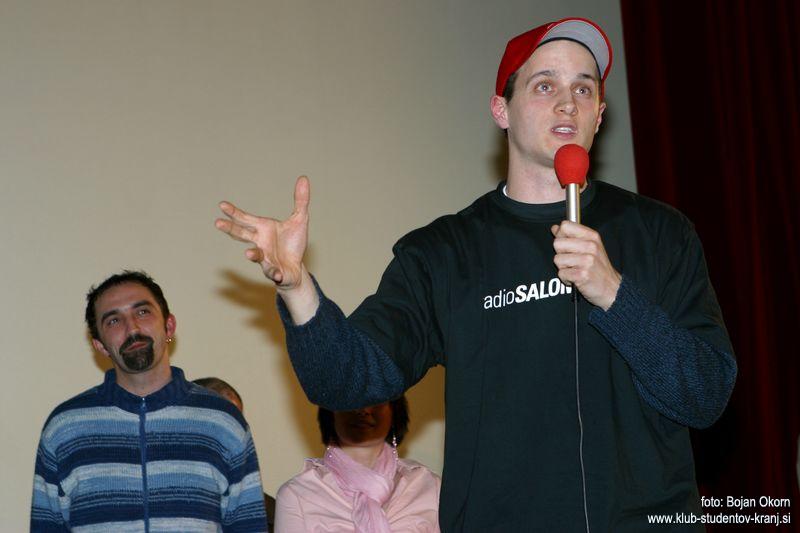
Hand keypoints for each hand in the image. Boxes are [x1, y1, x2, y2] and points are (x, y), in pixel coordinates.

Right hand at [216, 176, 309, 290]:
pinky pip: (273, 272)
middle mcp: (260, 242)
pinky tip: (278, 274)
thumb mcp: (300, 220)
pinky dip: (274, 273)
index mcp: (263, 228)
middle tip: (217, 223)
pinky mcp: (274, 271)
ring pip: (256, 255)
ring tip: (249, 254)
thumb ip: (301, 201)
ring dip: (252, 254)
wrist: (296, 268)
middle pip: (242, 234)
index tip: (222, 204)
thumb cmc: (293, 243)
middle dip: (230, 229)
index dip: (233, 212)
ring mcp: (265, 258)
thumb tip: (303, 178)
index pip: (245, 218)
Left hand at [551, 221, 620, 310]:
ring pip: (557, 259)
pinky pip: (561, 273)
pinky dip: (566, 279)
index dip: (561, 235)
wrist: (611, 288)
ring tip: (575, 270)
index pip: (565, 226)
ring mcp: (587, 260)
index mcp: (592, 236)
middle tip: (572, 261)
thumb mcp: (591, 247)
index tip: (566, 244)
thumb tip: (555, 228)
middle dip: (561, 254)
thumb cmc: (598, 268)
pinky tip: (576, 279)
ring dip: (563, 268)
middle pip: (557, 243)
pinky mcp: (582, 275)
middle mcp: (590, 246)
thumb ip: (572, 236)